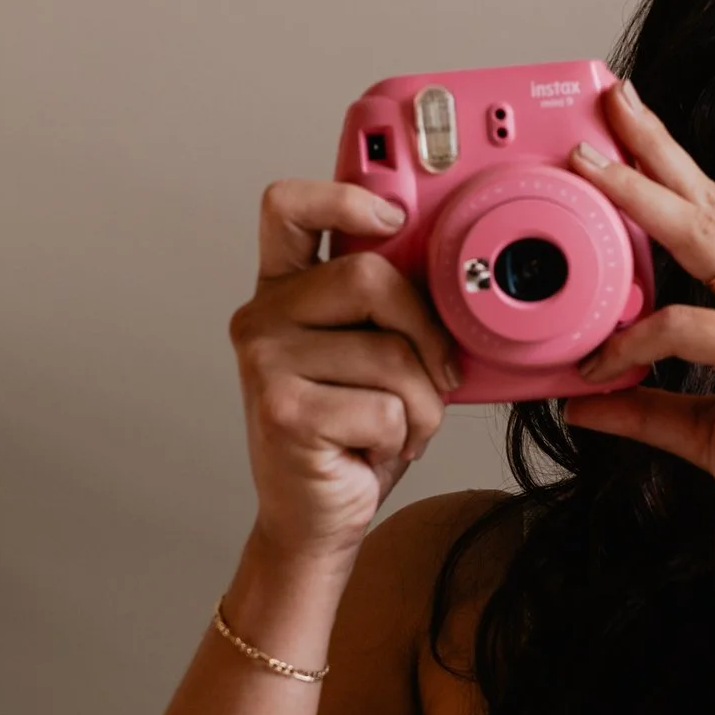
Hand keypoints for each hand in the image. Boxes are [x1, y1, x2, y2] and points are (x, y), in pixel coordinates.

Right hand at [229, 182, 460, 563]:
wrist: (316, 518)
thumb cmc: (353, 433)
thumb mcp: (376, 355)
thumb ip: (391, 307)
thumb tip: (453, 272)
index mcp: (285, 289)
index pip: (287, 207)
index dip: (342, 196)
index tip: (393, 220)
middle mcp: (262, 316)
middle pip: (367, 277)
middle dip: (426, 329)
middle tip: (440, 375)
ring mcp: (263, 362)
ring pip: (389, 352)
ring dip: (423, 402)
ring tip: (402, 426)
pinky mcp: (282, 410)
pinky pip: (384, 406)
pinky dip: (404, 435)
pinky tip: (376, 449)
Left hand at [563, 87, 714, 553]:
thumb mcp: (704, 433)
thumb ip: (645, 409)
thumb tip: (582, 397)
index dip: (674, 177)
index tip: (630, 141)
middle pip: (712, 202)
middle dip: (657, 147)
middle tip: (612, 101)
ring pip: (702, 236)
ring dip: (640, 195)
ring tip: (589, 164)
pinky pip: (685, 325)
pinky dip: (633, 338)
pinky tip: (598, 362)